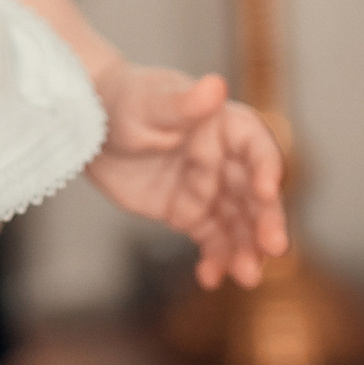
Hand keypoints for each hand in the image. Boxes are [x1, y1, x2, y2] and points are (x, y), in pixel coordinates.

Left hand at [84, 66, 287, 288]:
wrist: (89, 128)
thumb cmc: (123, 101)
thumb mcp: (148, 102)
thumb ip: (183, 103)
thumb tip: (216, 85)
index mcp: (224, 125)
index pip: (256, 146)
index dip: (267, 167)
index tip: (268, 191)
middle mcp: (225, 159)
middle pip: (255, 193)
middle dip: (266, 219)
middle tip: (273, 248)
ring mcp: (208, 189)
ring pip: (238, 223)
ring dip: (246, 249)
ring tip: (247, 276)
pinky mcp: (189, 213)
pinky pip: (211, 241)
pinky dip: (215, 260)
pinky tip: (211, 278)